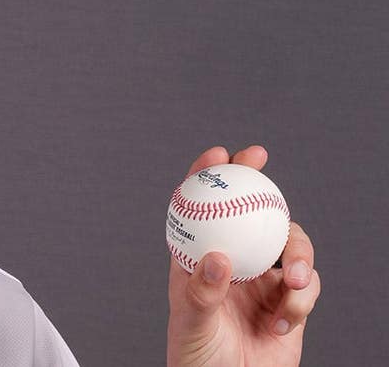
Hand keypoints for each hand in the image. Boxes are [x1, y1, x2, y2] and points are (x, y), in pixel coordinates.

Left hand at [166, 145, 320, 366]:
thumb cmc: (197, 359)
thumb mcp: (191, 323)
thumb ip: (202, 292)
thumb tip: (218, 258)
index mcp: (198, 260)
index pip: (200, 210)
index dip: (207, 176)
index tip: (218, 154)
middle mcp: (232, 262)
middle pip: (249, 212)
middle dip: (257, 178)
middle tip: (259, 157)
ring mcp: (262, 281)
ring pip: (290, 243)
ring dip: (300, 255)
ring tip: (295, 279)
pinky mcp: (289, 304)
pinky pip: (308, 286)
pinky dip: (302, 300)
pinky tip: (283, 322)